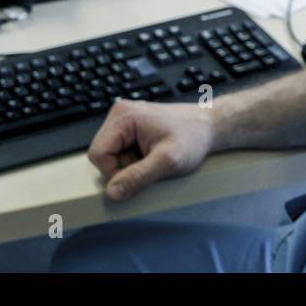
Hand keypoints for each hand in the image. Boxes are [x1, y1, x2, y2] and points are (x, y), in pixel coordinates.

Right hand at [87, 98, 215, 201]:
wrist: (208, 127)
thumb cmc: (193, 138)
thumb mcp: (168, 161)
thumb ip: (138, 177)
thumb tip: (112, 192)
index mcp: (122, 116)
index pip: (97, 155)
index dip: (115, 173)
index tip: (139, 174)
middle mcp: (119, 113)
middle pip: (101, 155)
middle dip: (123, 168)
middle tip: (149, 164)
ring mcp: (124, 119)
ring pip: (110, 155)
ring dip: (129, 164)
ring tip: (153, 158)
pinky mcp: (130, 127)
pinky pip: (120, 151)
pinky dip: (134, 159)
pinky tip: (151, 154)